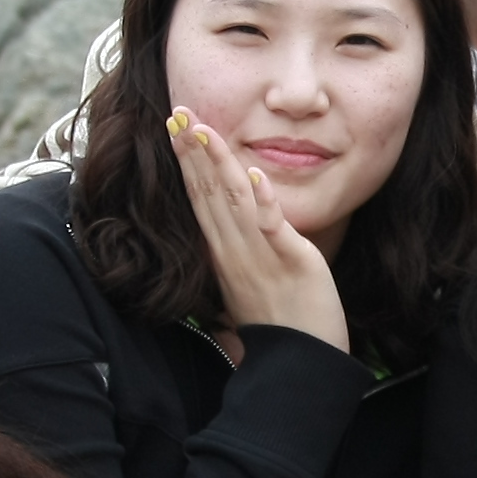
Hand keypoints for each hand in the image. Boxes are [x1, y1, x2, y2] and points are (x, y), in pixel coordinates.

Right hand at [169, 109, 348, 351]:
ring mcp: (260, 256)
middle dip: (192, 152)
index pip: (199, 200)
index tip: (175, 127)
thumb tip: (222, 241)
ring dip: (217, 164)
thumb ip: (236, 258)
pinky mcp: (292, 262)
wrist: (301, 365)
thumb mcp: (248, 285)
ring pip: (233, 202)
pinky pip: (272, 226)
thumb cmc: (280, 327)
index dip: (187, 162)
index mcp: (223, 255)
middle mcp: (234, 252)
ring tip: (203, 129)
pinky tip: (251, 172)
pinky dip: (262, 199)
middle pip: (207, 194)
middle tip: (177, 112)